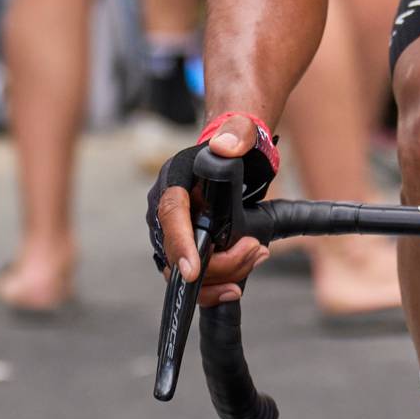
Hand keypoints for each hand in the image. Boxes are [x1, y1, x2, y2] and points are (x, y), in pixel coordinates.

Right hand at [148, 122, 276, 310]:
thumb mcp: (237, 133)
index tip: (193, 271)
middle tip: (256, 249)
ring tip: (256, 253)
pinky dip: (218, 285)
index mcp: (172, 181)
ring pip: (188, 274)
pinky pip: (194, 281)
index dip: (180, 243)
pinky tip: (240, 278)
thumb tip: (225, 147)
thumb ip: (236, 134)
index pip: (170, 214)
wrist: (228, 160)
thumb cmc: (230, 147)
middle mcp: (163, 213)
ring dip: (227, 273)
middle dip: (221, 263)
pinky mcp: (182, 253)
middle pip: (180, 254)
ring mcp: (170, 236)